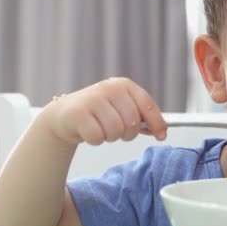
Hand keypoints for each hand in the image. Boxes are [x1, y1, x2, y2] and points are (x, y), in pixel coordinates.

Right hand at [43, 77, 166, 145]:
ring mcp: (92, 99)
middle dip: (127, 133)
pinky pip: (97, 137)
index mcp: (124, 85)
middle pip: (132, 122)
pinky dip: (95, 140)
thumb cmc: (99, 113)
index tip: (161, 136)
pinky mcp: (77, 113)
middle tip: (116, 131)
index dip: (157, 122)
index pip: (147, 104)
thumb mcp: (122, 109)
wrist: (64, 114)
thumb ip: (142, 118)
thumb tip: (162, 132)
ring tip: (101, 129)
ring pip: (115, 131)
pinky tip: (88, 131)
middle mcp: (109, 88)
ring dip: (110, 137)